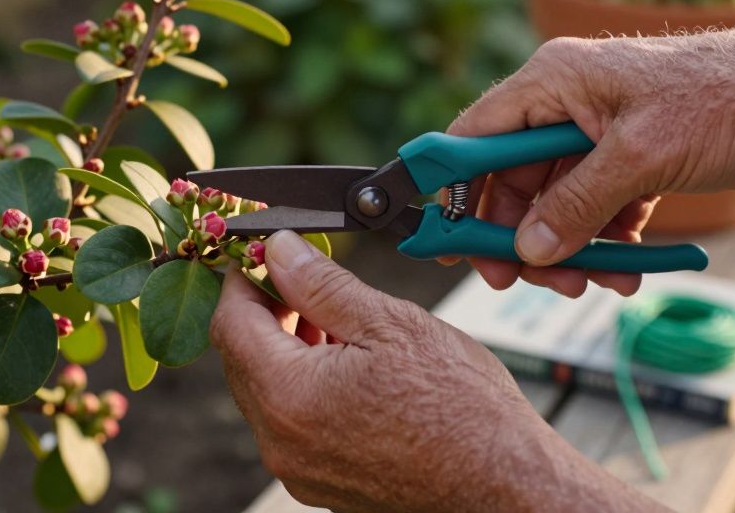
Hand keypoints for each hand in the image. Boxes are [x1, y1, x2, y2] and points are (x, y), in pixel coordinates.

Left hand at [212, 231, 653, 511]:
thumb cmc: (463, 409)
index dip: (242, 277)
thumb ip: (321, 284)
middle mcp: (281, 441)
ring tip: (335, 319)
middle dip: (265, 311)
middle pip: (241, 358)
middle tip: (303, 278)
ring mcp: (299, 468)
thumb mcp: (391, 323)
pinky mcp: (321, 482)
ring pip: (265, 390)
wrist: (505, 484)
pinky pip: (291, 421)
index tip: (264, 252)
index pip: (229, 322)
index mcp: (288, 395)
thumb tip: (279, 250)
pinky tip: (346, 362)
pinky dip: (304, 384)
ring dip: (285, 347)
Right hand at [447, 32, 734, 296]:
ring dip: (568, 246)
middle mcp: (566, 102)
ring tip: (593, 281)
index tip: (449, 241)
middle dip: (522, 235)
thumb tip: (526, 249)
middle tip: (531, 281)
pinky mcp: (627, 155)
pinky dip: (604, 239)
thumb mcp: (639, 159)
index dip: (456, 191)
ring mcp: (596, 130)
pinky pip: (594, 205)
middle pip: (512, 179)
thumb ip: (575, 205)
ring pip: (555, 200)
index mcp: (553, 80)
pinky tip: (626, 267)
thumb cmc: (725, 102)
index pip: (475, 136)